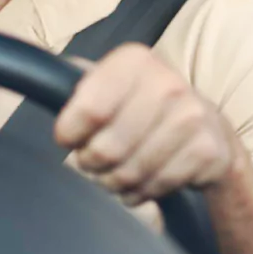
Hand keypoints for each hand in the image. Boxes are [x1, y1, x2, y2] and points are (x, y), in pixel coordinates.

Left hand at [54, 43, 239, 205]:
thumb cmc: (145, 107)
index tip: (70, 137)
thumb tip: (44, 77)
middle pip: (105, 149)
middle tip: (95, 159)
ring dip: (115, 182)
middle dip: (92, 163)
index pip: (88, 110)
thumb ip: (77, 81)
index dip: (70, 133)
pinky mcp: (207, 151)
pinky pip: (155, 187)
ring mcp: (191, 117)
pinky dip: (142, 192)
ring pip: (129, 173)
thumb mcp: (112, 83)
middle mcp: (167, 83)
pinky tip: (144, 179)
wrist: (208, 129)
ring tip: (119, 171)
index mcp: (135, 60)